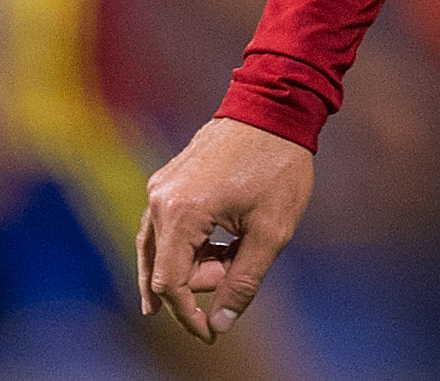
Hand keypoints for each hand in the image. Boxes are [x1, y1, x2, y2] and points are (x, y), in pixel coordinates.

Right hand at [136, 118, 315, 342]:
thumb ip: (243, 282)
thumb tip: (220, 324)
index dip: (188, 315)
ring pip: (159, 250)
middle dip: (201, 280)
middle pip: (163, 269)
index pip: (171, 284)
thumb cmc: (279, 165)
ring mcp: (160, 187)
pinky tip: (216, 246)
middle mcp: (160, 200)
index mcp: (182, 213)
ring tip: (231, 255)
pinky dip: (186, 246)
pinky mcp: (167, 180)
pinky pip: (164, 228)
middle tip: (240, 263)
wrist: (275, 105)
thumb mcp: (271, 231)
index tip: (210, 333)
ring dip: (193, 265)